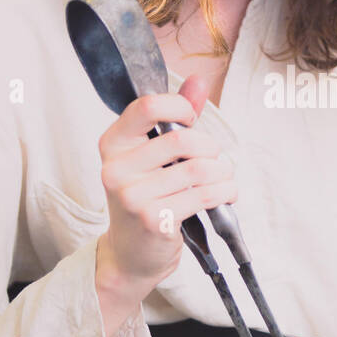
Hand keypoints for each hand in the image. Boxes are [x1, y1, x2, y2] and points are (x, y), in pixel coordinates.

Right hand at [95, 73, 236, 302]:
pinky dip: (224, 192)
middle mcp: (116, 169)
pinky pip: (203, 196)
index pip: (147, 107)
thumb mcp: (151, 156)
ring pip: (198, 169)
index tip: (192, 120)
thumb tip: (198, 82)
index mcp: (112, 144)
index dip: (180, 108)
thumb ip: (174, 116)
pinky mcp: (154, 220)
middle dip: (210, 147)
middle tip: (214, 160)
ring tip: (223, 179)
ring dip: (222, 173)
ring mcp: (132, 197)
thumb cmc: (145, 198)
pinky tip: (224, 195)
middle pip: (181, 139)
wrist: (131, 254)